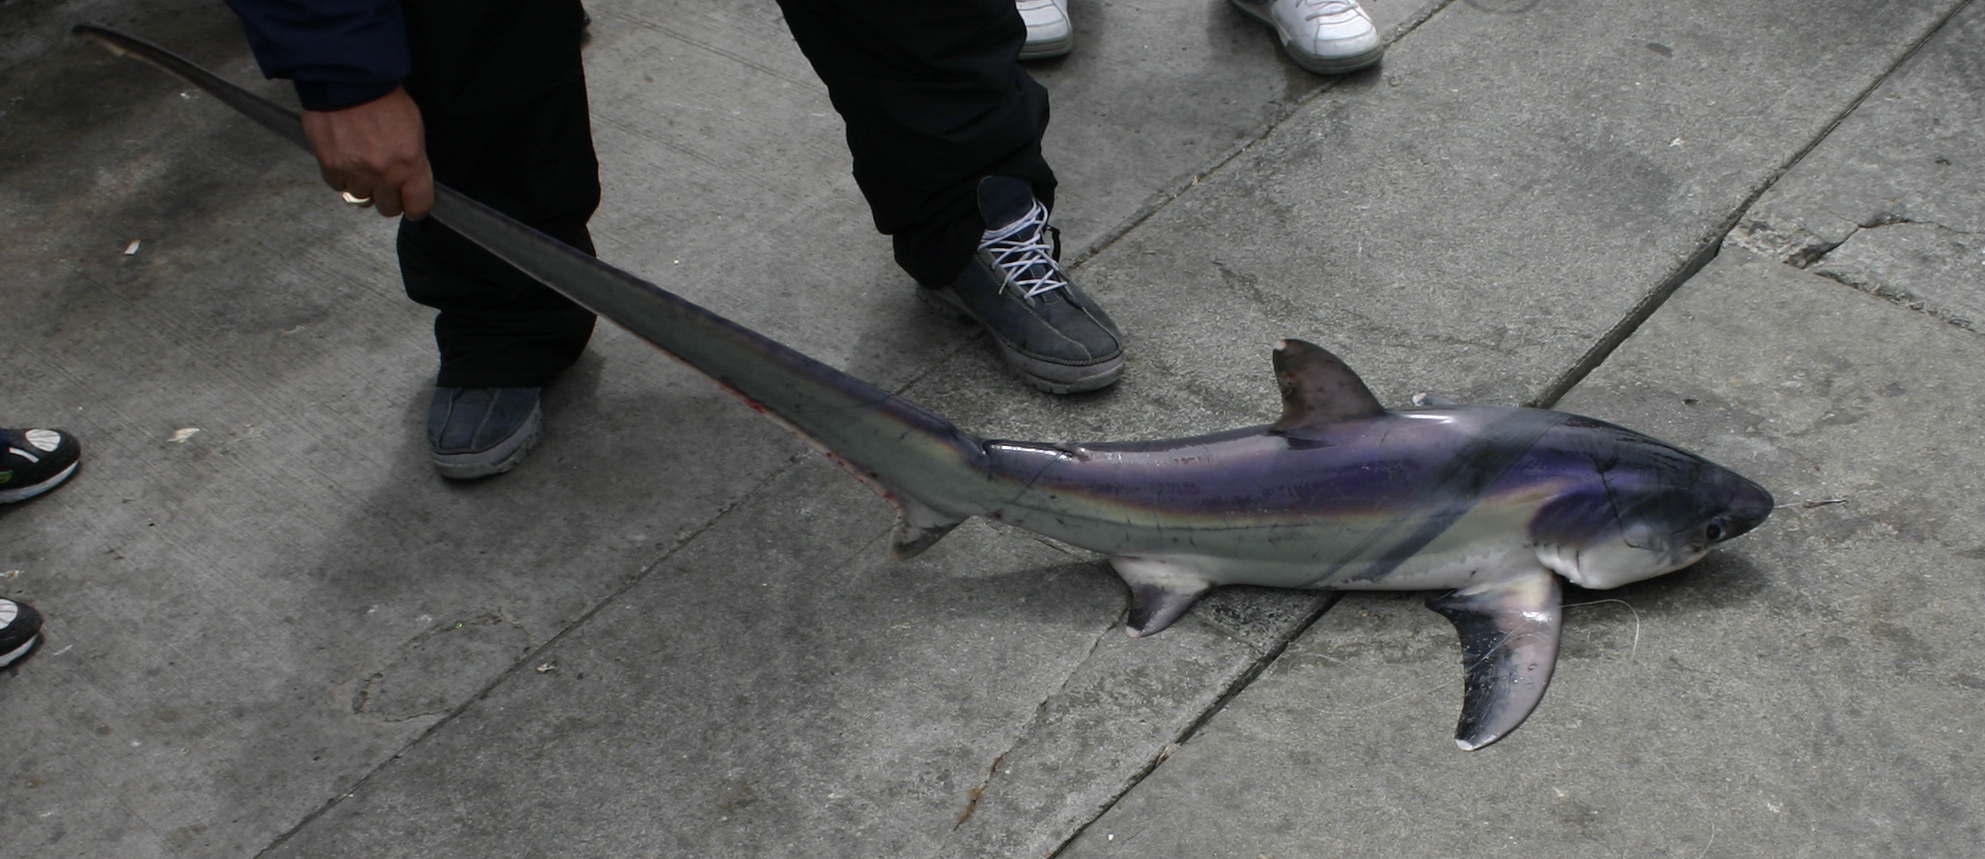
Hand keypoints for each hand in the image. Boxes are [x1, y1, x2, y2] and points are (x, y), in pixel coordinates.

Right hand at [300, 87, 433, 218]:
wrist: (349, 80)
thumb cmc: (385, 99)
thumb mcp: (414, 130)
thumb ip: (413, 161)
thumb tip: (410, 183)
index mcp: (410, 164)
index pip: (418, 206)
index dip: (416, 208)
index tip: (412, 205)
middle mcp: (383, 174)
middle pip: (388, 209)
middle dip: (389, 198)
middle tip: (386, 183)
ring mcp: (355, 172)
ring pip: (361, 198)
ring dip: (363, 186)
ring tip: (363, 164)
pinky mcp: (330, 166)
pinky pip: (338, 186)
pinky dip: (342, 177)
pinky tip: (346, 159)